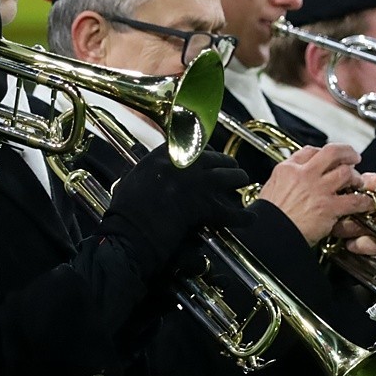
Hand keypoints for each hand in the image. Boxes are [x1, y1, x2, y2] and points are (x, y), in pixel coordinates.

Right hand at [99, 150, 253, 280]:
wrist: (128, 232)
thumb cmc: (125, 212)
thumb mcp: (134, 180)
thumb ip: (150, 171)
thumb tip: (155, 171)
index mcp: (162, 154)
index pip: (193, 143)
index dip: (206, 151)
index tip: (212, 155)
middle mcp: (181, 163)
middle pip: (214, 158)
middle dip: (226, 164)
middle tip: (232, 169)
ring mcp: (194, 182)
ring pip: (228, 177)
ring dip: (237, 180)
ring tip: (243, 183)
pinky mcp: (203, 205)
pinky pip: (230, 211)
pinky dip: (242, 217)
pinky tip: (250, 219)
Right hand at [255, 143, 371, 245]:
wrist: (271, 234)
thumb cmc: (269, 217)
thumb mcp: (270, 188)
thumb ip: (284, 179)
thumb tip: (292, 177)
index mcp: (288, 169)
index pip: (310, 151)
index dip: (323, 152)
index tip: (328, 157)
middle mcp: (305, 175)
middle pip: (332, 153)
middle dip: (347, 153)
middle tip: (354, 157)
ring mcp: (319, 190)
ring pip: (346, 173)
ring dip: (355, 177)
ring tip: (358, 182)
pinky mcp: (329, 207)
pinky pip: (354, 200)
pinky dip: (364, 201)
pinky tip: (366, 203)